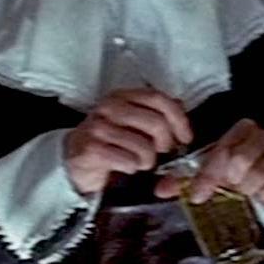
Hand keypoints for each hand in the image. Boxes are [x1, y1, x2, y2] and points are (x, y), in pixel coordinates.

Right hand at [64, 88, 193, 193]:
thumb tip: (181, 105)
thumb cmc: (112, 142)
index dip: (178, 119)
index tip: (185, 138)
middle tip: (161, 153)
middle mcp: (108, 107)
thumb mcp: (135, 123)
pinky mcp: (90, 148)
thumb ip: (156, 112)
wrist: (78, 160)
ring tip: (139, 162)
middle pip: (155, 122)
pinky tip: (125, 166)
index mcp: (122, 96)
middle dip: (166, 143)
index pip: (158, 98)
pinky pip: (127, 161)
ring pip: (143, 146)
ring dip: (147, 160)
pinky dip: (131, 167)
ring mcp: (97, 127)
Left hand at [156, 119, 263, 209]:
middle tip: (233, 188)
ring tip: (248, 192)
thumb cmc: (240, 172)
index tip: (197, 195)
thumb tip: (160, 190)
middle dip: (232, 182)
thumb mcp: (212, 172)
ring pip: (259, 175)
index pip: (221, 151)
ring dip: (249, 190)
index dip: (207, 175)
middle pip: (240, 160)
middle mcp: (263, 137)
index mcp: (240, 131)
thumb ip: (185, 179)